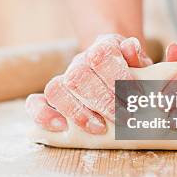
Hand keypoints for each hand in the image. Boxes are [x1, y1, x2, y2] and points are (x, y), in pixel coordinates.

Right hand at [26, 34, 151, 134]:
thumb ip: (138, 58)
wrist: (116, 69)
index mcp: (102, 48)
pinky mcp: (53, 99)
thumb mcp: (141, 64)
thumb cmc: (133, 72)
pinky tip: (62, 127)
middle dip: (102, 99)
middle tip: (122, 117)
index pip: (102, 54)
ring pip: (55, 89)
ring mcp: (63, 79)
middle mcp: (79, 62)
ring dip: (77, 111)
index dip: (119, 75)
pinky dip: (43, 115)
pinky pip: (35, 103)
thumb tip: (130, 48)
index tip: (137, 94)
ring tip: (99, 128)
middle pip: (78, 74)